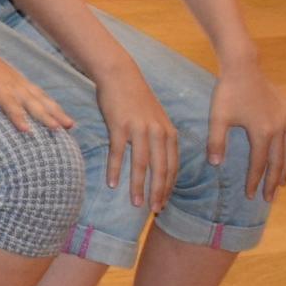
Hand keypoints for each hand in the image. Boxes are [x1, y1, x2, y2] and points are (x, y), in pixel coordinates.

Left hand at [0, 32, 76, 140]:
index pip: (7, 102)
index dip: (17, 116)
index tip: (26, 130)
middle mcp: (11, 82)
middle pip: (31, 101)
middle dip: (45, 116)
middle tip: (59, 130)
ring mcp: (17, 80)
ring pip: (40, 97)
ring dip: (55, 111)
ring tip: (70, 125)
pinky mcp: (19, 79)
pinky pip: (38, 92)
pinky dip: (51, 103)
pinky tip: (60, 113)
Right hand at [95, 61, 179, 202]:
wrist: (120, 75)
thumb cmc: (137, 99)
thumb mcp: (157, 119)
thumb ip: (161, 140)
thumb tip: (160, 164)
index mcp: (169, 133)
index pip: (172, 167)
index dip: (168, 187)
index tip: (163, 202)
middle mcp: (158, 133)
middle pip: (160, 169)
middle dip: (158, 192)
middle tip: (154, 209)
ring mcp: (139, 129)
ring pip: (141, 165)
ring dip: (138, 186)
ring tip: (135, 203)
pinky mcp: (120, 126)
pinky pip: (118, 153)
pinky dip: (115, 169)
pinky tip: (112, 183)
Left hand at [210, 57, 285, 202]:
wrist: (243, 66)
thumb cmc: (227, 92)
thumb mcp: (218, 118)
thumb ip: (216, 142)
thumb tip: (215, 165)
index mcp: (262, 132)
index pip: (259, 164)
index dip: (255, 181)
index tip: (250, 196)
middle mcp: (278, 128)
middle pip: (278, 161)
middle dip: (274, 182)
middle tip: (270, 199)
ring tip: (282, 184)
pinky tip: (285, 158)